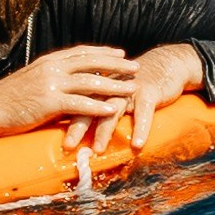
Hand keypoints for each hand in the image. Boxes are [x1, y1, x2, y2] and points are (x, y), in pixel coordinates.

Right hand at [0, 45, 137, 137]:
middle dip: (115, 64)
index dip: (102, 53)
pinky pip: (79, 103)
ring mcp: (50, 84)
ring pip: (90, 81)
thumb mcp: (30, 82)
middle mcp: (52, 68)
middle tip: (134, 66)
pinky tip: (112, 109)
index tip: (119, 53)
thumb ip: (49, 80)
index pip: (81, 52)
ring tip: (132, 88)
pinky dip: (98, 106)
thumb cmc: (5, 100)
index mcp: (48, 62)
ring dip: (114, 84)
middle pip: (91, 62)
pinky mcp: (48, 102)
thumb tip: (65, 84)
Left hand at [64, 43, 203, 153]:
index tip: (48, 131)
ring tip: (98, 150)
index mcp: (95, 83)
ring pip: (113, 109)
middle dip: (77, 126)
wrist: (165, 64)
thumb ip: (93, 104)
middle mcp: (108, 84)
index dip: (59, 114)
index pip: (73, 99)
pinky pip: (144, 113)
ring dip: (105, 130)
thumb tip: (72, 126)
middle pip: (88, 104)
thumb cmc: (134, 83)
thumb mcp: (110, 91)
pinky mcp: (149, 92)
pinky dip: (141, 128)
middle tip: (68, 146)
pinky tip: (137, 144)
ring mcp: (128, 88)